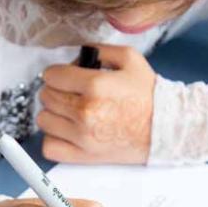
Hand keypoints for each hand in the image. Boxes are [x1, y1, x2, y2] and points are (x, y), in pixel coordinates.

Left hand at [38, 44, 155, 163]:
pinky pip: (49, 146)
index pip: (51, 75)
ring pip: (44, 120)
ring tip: (71, 111)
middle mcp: (85, 111)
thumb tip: (74, 57)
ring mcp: (82, 136)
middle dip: (57, 90)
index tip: (67, 77)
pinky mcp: (83, 156)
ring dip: (54, 113)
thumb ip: (99, 50)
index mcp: (95, 85)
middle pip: (46, 96)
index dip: (58, 73)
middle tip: (72, 92)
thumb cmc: (147, 95)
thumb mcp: (130, 58)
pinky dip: (54, 138)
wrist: (164, 128)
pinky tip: (67, 131)